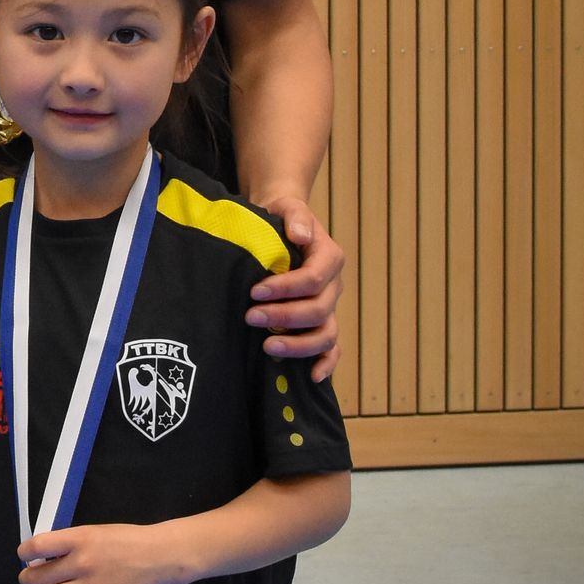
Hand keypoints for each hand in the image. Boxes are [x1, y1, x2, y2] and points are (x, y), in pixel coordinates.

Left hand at [19, 524, 174, 583]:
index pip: (36, 547)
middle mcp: (82, 563)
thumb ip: (67, 543)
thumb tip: (39, 557)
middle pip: (35, 578)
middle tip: (31, 580)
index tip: (26, 557)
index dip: (24, 553)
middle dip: (27, 580)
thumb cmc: (124, 541)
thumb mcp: (93, 532)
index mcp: (79, 539)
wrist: (158, 557)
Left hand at [245, 204, 344, 379]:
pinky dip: (326, 363)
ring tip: (268, 347)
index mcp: (329, 257)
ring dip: (300, 345)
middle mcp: (333, 286)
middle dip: (284, 316)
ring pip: (326, 334)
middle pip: (318, 310)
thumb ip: (294, 216)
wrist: (282, 226)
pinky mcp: (321, 323)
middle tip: (250, 316)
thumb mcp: (287, 207)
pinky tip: (311, 376)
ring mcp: (329, 307)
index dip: (286, 289)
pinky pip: (331, 348)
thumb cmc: (281, 217)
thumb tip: (300, 234)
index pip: (313, 279)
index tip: (255, 291)